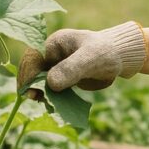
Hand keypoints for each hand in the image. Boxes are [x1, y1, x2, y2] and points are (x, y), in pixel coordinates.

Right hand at [17, 21, 147, 92]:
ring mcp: (57, 66)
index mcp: (54, 43)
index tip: (27, 90)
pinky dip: (51, 97)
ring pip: (41, 82)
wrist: (121, 58)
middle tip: (33, 98)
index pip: (33, 58)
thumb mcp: (90, 59)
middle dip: (31, 85)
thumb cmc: (106, 52)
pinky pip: (52, 89)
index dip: (28, 74)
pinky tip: (53, 104)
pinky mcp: (64, 78)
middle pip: (33, 71)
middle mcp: (52, 54)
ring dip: (40, 93)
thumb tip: (50, 83)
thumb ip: (71, 69)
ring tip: (43, 103)